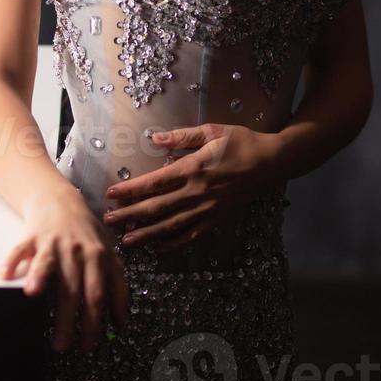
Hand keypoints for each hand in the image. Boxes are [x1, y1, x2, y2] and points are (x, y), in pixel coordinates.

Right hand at [0, 185, 128, 352]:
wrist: (59, 198)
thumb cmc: (84, 231)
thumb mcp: (107, 250)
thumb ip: (116, 282)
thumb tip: (122, 322)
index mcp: (99, 256)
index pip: (100, 293)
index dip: (97, 321)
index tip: (89, 345)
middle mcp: (77, 250)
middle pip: (75, 288)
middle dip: (70, 320)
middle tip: (63, 346)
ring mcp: (54, 242)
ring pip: (48, 265)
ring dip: (40, 279)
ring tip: (33, 296)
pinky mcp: (33, 235)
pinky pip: (21, 249)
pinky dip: (13, 260)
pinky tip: (5, 273)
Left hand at [102, 123, 285, 252]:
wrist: (272, 163)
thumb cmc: (241, 142)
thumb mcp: (212, 130)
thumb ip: (182, 137)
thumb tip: (155, 138)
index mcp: (194, 168)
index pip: (155, 182)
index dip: (131, 190)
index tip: (111, 195)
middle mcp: (198, 192)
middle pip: (157, 207)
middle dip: (131, 215)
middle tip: (108, 221)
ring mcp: (208, 209)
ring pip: (171, 226)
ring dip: (147, 234)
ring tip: (126, 241)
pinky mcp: (217, 219)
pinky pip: (192, 235)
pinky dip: (174, 245)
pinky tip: (158, 250)